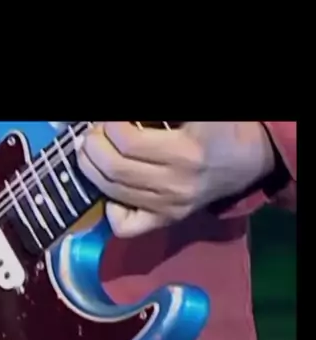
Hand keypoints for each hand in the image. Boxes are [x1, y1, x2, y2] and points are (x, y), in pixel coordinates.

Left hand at [77, 122, 274, 237]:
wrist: (248, 157)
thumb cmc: (221, 126)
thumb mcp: (193, 113)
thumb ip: (152, 117)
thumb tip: (117, 122)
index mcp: (185, 153)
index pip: (128, 144)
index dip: (110, 126)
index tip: (109, 119)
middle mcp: (176, 186)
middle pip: (115, 169)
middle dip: (93, 146)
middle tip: (93, 132)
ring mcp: (170, 208)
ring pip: (113, 193)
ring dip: (92, 169)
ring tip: (94, 150)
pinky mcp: (167, 220)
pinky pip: (126, 226)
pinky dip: (110, 209)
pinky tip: (112, 188)